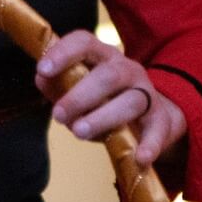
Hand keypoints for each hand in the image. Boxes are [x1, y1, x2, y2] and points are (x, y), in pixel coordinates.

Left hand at [35, 30, 187, 166]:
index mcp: (103, 57)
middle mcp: (127, 70)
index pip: (85, 43)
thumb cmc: (105, 100)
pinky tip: (140, 158)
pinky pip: (158, 130)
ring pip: (130, 102)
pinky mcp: (161, 119)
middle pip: (108, 76)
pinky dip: (150, 144)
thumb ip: (59, 85)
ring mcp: (146, 93)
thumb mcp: (80, 90)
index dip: (63, 53)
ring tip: (79, 132)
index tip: (42, 69)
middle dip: (80, 95)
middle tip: (58, 115)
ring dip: (103, 117)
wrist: (151, 116)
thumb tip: (41, 78)